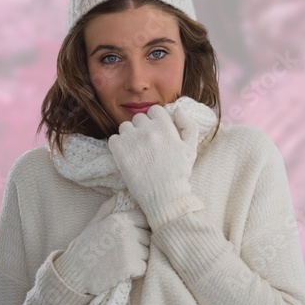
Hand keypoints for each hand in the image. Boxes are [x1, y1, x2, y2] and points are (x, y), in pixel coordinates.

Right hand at [53, 196, 150, 295]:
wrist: (74, 273)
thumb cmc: (84, 248)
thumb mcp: (93, 224)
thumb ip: (108, 209)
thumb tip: (121, 195)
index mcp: (118, 219)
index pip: (144, 219)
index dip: (140, 228)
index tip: (131, 235)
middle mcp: (126, 231)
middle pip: (148, 237)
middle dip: (139, 244)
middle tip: (121, 252)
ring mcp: (130, 249)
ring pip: (147, 253)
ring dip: (138, 259)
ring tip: (120, 261)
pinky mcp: (132, 266)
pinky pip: (144, 267)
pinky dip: (135, 271)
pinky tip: (120, 271)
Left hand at [109, 103, 204, 230]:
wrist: (164, 196)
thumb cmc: (179, 173)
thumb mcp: (191, 148)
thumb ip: (188, 125)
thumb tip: (178, 109)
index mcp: (165, 127)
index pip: (155, 110)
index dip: (155, 120)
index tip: (156, 133)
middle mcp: (148, 130)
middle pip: (138, 118)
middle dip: (142, 128)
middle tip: (147, 145)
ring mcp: (132, 139)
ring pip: (125, 127)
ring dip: (129, 136)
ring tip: (136, 151)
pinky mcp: (119, 150)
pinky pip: (113, 139)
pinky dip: (118, 146)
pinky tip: (127, 156)